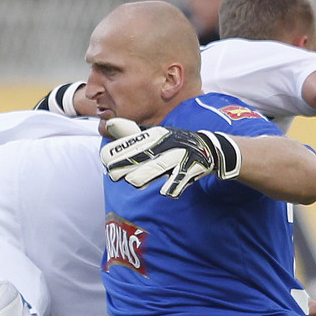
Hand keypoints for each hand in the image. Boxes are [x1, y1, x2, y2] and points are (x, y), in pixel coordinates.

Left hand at [101, 119, 241, 197]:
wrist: (207, 149)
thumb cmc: (173, 143)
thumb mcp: (153, 136)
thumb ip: (130, 134)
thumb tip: (108, 125)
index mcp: (153, 135)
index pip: (128, 143)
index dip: (113, 156)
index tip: (108, 164)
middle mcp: (164, 144)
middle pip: (138, 156)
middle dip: (122, 167)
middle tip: (114, 175)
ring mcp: (177, 157)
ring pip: (156, 168)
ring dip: (143, 176)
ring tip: (134, 181)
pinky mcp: (189, 170)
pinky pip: (177, 182)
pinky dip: (172, 187)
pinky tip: (166, 191)